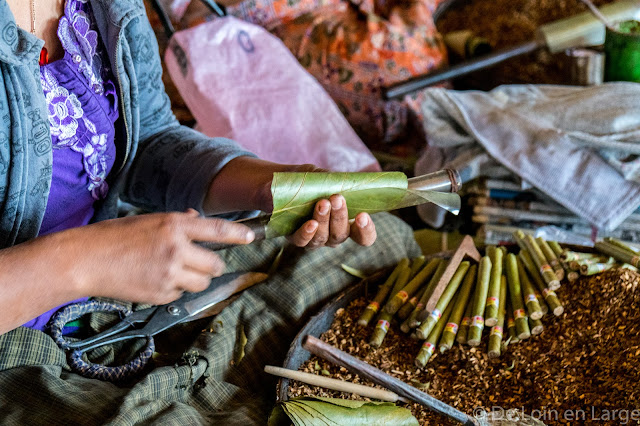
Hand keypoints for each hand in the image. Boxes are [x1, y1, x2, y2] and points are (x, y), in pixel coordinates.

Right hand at [55, 209, 253, 304]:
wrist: (86, 260)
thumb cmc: (115, 236)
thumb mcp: (149, 220)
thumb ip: (177, 222)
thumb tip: (198, 219)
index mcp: (174, 225)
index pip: (218, 230)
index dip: (238, 234)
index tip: (252, 237)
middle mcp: (177, 249)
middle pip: (216, 265)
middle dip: (212, 266)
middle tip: (200, 264)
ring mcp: (170, 274)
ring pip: (202, 282)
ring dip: (194, 280)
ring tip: (173, 272)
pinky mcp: (161, 294)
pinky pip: (180, 295)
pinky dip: (173, 291)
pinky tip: (154, 281)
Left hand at [205, 157, 376, 248]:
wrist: (276, 185)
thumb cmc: (306, 181)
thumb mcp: (319, 176)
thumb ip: (333, 180)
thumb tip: (345, 181)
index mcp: (346, 220)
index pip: (363, 236)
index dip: (367, 230)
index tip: (363, 216)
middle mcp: (332, 234)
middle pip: (343, 235)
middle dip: (341, 216)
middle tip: (337, 198)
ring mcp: (314, 238)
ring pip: (324, 239)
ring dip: (325, 221)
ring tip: (322, 203)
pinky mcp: (296, 238)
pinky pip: (303, 241)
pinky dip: (307, 233)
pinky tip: (309, 223)